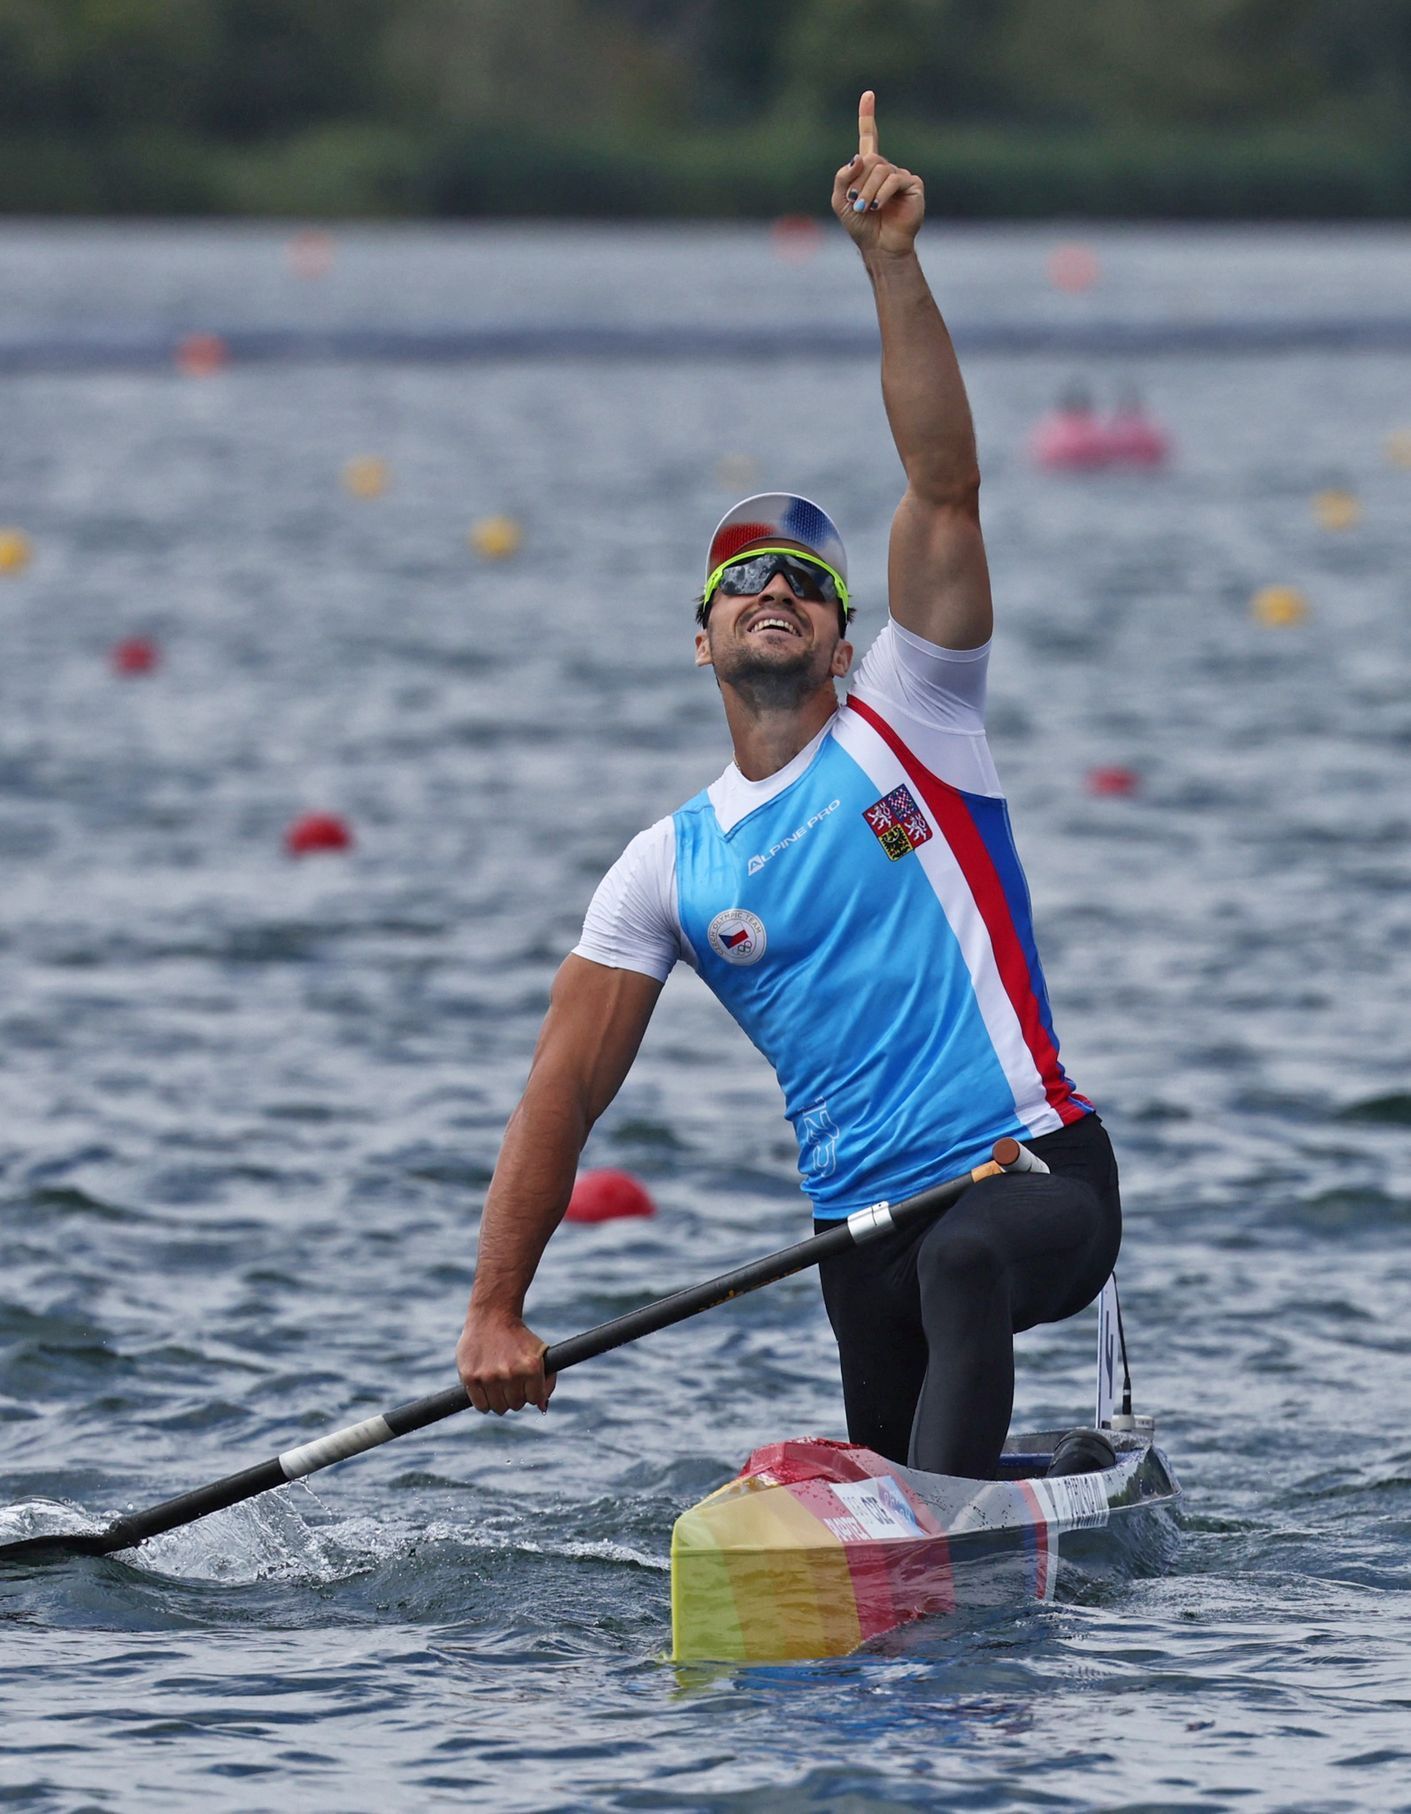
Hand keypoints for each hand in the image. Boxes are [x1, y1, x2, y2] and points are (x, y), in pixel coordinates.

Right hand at [456, 1307, 554, 1414]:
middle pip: (516, 1405)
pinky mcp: (470, 1377)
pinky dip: (484, 1403)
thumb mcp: (540, 1353)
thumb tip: (543, 1408)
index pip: (535, 1399)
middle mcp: (510, 1373)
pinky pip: (480, 1405)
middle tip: (511, 1383)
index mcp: (531, 1367)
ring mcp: (489, 1376)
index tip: (526, 1385)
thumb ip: (547, 1380)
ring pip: (499, 1408)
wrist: (492, 1316)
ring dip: (500, 1401)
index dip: (532, 1393)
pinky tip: (487, 1390)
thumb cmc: (518, 1337)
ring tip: (499, 1386)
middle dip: (516, 1396)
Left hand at [832, 90, 924, 256]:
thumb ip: (843, 176)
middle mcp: (887, 168)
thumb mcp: (840, 200)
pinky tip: (878, 206)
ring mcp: (901, 175)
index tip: (868, 94)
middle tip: (856, 202)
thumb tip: (858, 157)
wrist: (879, 246)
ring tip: (866, 208)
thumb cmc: (860, 226)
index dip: (867, 116)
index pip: (869, 137)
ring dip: (869, 191)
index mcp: (869, 169)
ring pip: (881, 170)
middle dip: (859, 182)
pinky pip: (894, 180)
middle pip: (870, 160)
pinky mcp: (913, 185)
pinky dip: (882, 194)